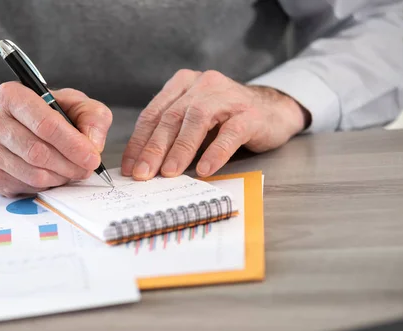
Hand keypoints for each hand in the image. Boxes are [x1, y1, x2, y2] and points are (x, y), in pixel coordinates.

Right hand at [0, 82, 111, 196]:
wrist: (14, 125)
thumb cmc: (46, 112)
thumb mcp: (74, 104)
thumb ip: (92, 117)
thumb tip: (92, 143)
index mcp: (11, 95)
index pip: (45, 124)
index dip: (72, 144)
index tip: (92, 156)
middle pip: (38, 152)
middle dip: (70, 164)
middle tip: (87, 168)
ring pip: (33, 173)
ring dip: (60, 176)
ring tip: (71, 170)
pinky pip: (26, 187)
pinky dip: (47, 184)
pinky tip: (52, 173)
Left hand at [121, 69, 309, 179]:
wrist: (273, 110)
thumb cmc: (226, 120)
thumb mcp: (194, 122)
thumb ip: (171, 135)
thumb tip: (144, 166)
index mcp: (182, 84)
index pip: (153, 114)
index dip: (139, 142)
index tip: (129, 167)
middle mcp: (202, 85)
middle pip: (171, 117)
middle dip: (154, 148)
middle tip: (142, 174)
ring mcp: (227, 97)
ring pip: (197, 121)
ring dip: (180, 150)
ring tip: (169, 173)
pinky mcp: (250, 114)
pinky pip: (230, 133)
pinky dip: (215, 152)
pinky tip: (204, 169)